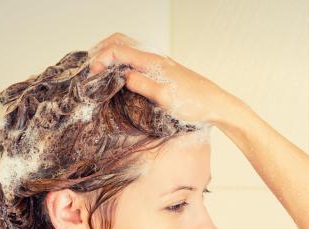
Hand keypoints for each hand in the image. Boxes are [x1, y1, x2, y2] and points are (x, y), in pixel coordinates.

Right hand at [87, 32, 237, 124]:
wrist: (216, 106)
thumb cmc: (194, 104)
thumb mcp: (165, 98)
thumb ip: (143, 85)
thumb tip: (123, 77)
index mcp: (152, 63)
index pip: (118, 50)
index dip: (101, 59)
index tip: (93, 75)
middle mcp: (155, 60)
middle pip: (122, 44)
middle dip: (103, 52)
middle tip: (92, 69)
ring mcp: (159, 66)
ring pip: (129, 52)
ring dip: (112, 57)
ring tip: (101, 73)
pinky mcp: (163, 73)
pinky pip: (137, 62)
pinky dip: (123, 65)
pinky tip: (121, 79)